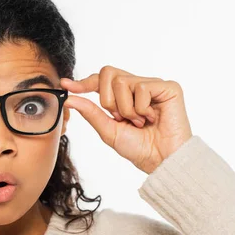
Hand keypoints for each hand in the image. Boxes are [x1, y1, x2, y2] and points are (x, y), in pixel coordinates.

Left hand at [61, 65, 192, 173]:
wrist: (160, 160)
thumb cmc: (138, 148)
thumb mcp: (108, 130)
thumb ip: (90, 112)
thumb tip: (69, 98)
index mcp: (123, 96)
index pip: (99, 80)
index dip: (83, 82)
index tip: (66, 85)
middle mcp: (137, 86)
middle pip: (108, 74)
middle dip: (108, 101)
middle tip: (122, 118)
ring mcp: (152, 85)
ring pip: (123, 82)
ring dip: (126, 109)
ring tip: (140, 121)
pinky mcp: (168, 87)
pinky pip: (142, 87)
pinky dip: (142, 108)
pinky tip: (152, 118)